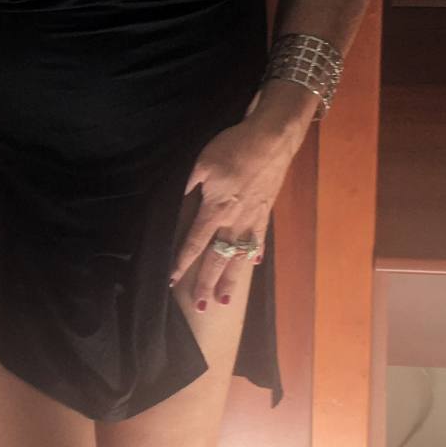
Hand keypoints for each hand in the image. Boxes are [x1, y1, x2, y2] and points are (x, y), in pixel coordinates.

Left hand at [169, 110, 294, 305]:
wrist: (272, 139)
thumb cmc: (234, 148)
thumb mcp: (201, 163)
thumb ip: (187, 186)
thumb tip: (175, 203)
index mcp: (215, 209)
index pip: (195, 243)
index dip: (182, 263)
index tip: (173, 281)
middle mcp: (234, 220)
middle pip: (218, 258)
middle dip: (208, 283)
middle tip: (202, 306)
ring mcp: (252, 219)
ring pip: (239, 256)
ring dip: (232, 279)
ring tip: (225, 299)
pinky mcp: (265, 212)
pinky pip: (259, 239)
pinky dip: (255, 253)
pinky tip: (252, 265)